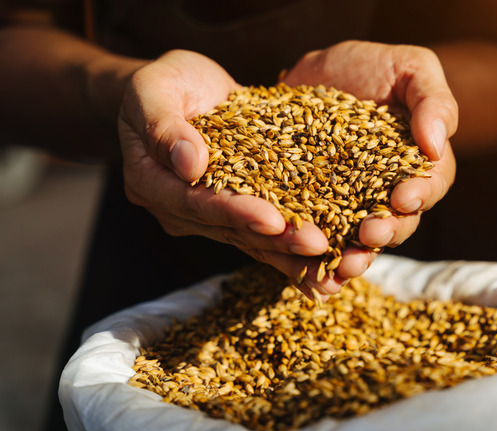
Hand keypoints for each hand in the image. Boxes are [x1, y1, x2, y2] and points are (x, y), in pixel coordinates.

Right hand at [118, 50, 335, 298]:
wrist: (182, 90)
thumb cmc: (165, 83)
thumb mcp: (153, 89)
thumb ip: (163, 125)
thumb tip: (189, 163)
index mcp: (153, 183)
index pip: (196, 203)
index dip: (235, 212)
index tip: (273, 220)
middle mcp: (181, 209)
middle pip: (232, 230)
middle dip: (278, 240)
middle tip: (317, 246)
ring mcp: (211, 215)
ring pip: (255, 240)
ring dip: (295, 256)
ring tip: (333, 268)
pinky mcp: (240, 211)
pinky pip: (270, 235)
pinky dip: (298, 253)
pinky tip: (330, 270)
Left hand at [283, 40, 457, 276]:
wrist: (315, 73)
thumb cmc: (373, 67)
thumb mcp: (411, 68)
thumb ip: (434, 102)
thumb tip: (436, 147)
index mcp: (419, 164)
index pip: (430, 185)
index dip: (420, 195)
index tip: (403, 197)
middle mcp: (389, 191)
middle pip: (398, 222)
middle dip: (387, 232)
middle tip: (370, 235)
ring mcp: (352, 204)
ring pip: (360, 239)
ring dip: (355, 256)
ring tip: (343, 265)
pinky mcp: (315, 209)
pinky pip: (320, 236)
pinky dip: (316, 255)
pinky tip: (308, 269)